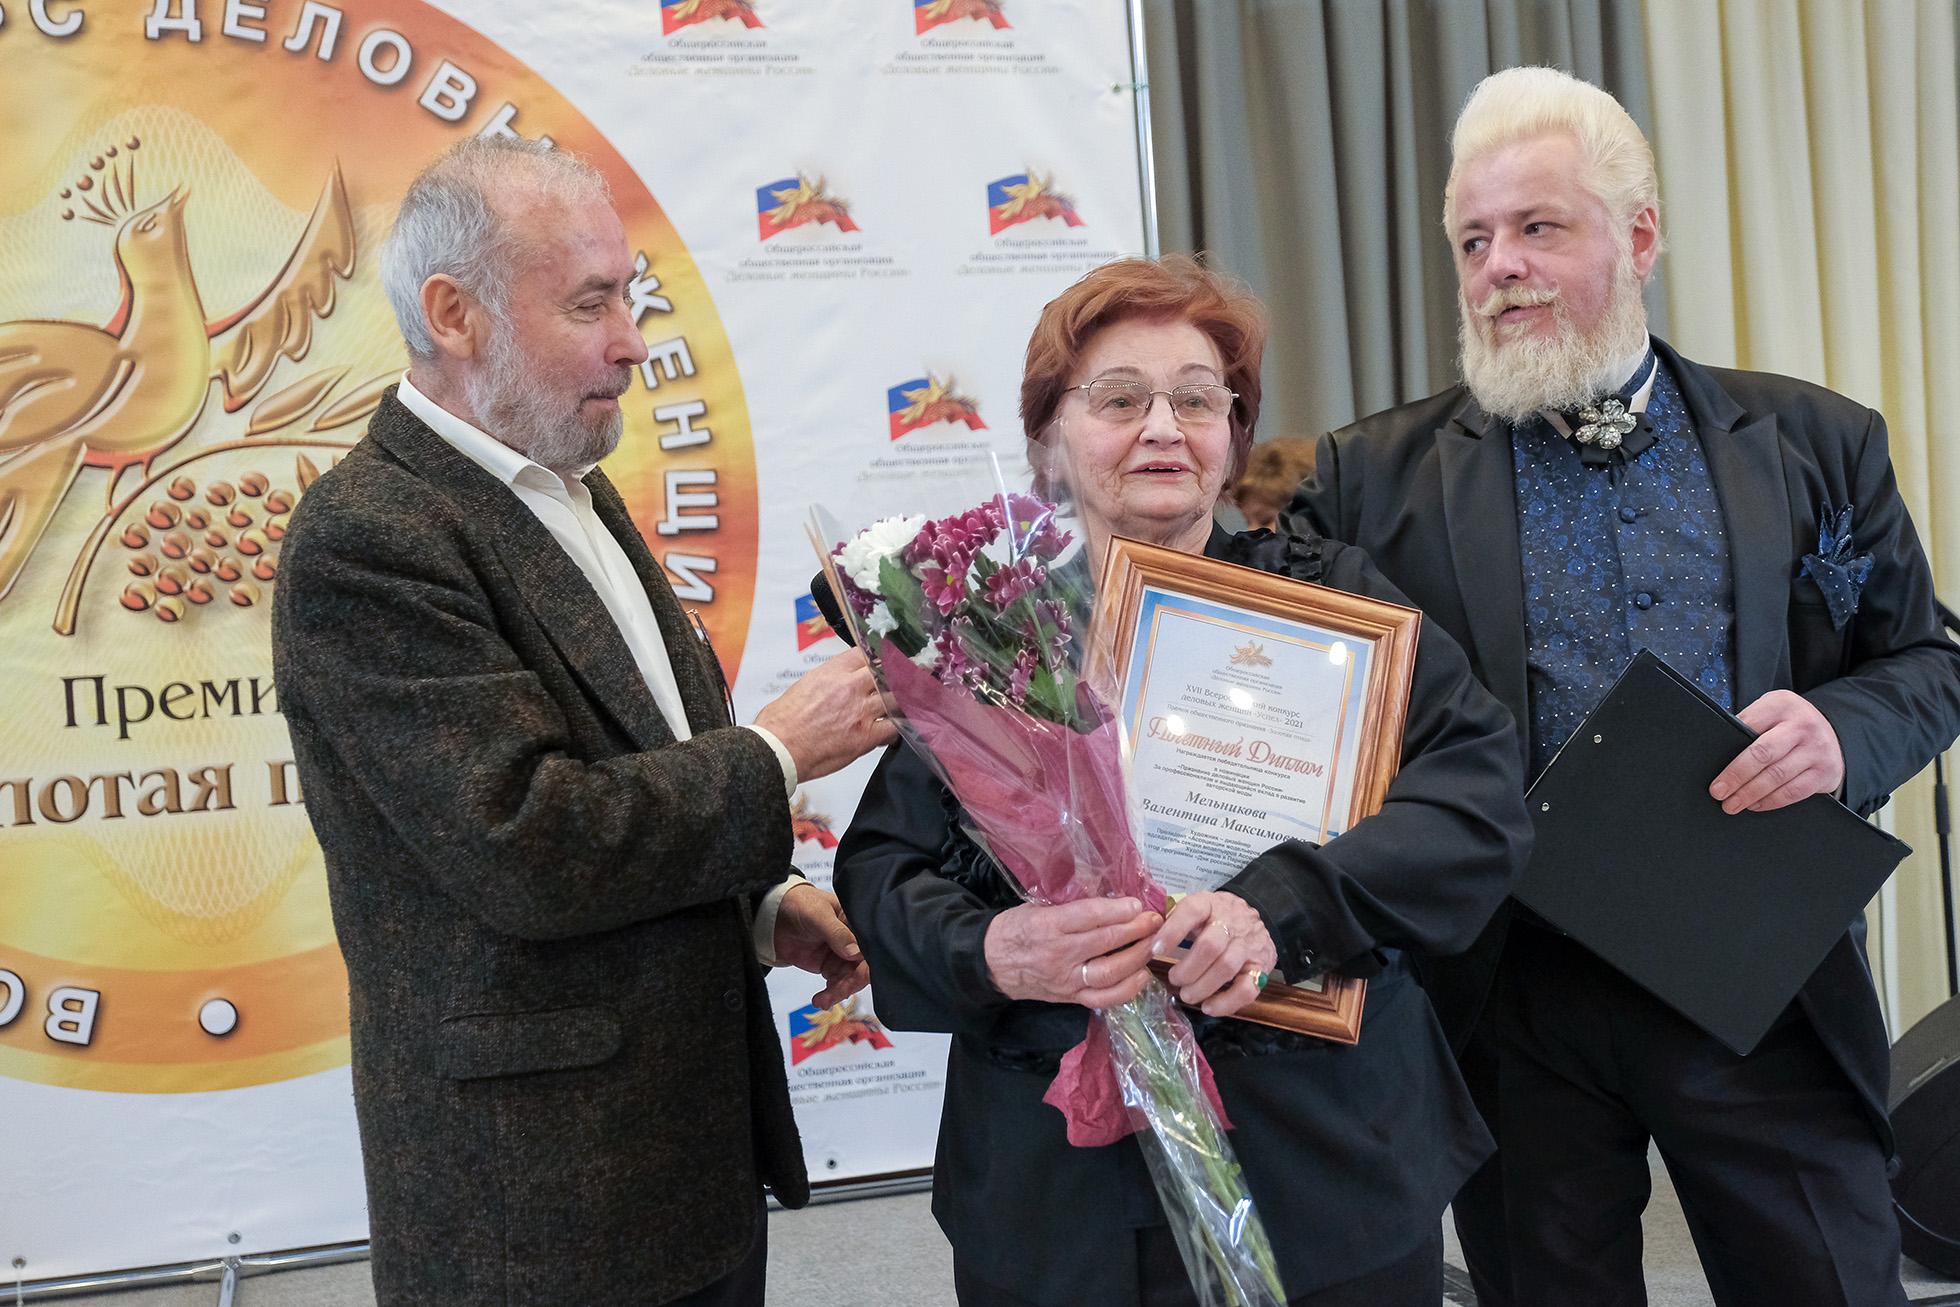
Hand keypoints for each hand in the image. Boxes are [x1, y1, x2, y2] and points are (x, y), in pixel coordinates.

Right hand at [753, 648, 896, 781]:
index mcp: (832, 672)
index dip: (875, 657)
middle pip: (885, 672)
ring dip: (899, 700)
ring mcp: (861, 711)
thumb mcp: (803, 686)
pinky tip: (895, 728)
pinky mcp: (865, 736)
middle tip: (900, 680)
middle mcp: (850, 688)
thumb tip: (836, 685)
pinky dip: (897, 727)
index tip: (880, 661)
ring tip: (902, 703)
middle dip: (894, 675)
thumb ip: (827, 681)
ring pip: (895, 698)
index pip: (864, 654)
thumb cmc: (781, 722)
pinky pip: (893, 727)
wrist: (778, 748)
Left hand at [772, 883, 869, 1007]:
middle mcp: (855, 940)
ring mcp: (843, 955)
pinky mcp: (831, 967)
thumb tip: (855, 953)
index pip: (872, 945)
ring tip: (822, 1000)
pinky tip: (821, 1000)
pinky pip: (837, 985)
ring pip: (851, 979)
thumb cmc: (799, 904)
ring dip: (839, 992)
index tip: (858, 975)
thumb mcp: (818, 914)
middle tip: (837, 990)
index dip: (868, 962)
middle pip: (863, 967)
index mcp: (859, 922)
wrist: (773, 916)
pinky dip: (831, 995)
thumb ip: (836, 933)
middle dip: (851, 982)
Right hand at [982, 897, 1161, 1007]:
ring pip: (1110, 971)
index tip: (1137, 905)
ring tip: (1153, 944)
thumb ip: (1070, 908)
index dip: (1118, 910)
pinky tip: (1142, 975)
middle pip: (1107, 941)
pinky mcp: (1070, 997)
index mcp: (1048, 925)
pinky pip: (1104, 998)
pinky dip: (1127, 989)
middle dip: (1137, 929)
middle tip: (1155, 921)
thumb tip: (1110, 901)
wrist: (991, 963)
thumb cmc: (1016, 929)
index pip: (1090, 916)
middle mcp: (1059, 953)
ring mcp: (1066, 979)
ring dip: (1137, 957)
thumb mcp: (1036, 908)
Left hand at [1153, 891, 1275, 1017]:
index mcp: (1211, 904)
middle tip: (1175, 980)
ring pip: (1227, 967)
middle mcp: (1233, 922)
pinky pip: (1247, 989)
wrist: (1255, 920)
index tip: (1155, 951)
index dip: (1172, 931)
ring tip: (1187, 995)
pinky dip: (1226, 1003)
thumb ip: (1174, 919)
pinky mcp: (1262, 967)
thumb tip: (1146, 935)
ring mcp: (1249, 945)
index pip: (1192, 910)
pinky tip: (1208, 1007)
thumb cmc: (1216, 918)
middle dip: (1188, 969)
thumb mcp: (1197, 909)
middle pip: (1210, 945)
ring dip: (1202, 986)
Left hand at [1709, 690, 1844, 813]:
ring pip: (1777, 776)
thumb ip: (1750, 724)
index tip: (1714, 773)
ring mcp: (1817, 749)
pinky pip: (1795, 791)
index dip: (1728, 752)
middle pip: (1762, 754)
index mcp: (1782, 705)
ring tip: (1733, 804)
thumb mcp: (1771, 711)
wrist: (1833, 732)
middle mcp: (1802, 725)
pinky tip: (1756, 804)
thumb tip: (1719, 754)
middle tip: (1718, 793)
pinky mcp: (1826, 771)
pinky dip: (1772, 801)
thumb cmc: (1788, 724)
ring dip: (1751, 794)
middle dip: (1736, 776)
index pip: (1747, 727)